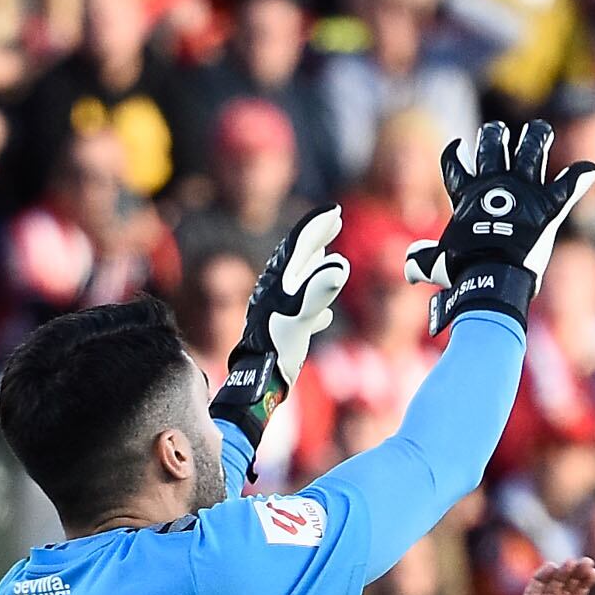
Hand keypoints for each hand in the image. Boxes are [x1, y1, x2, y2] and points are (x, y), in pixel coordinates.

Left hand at [210, 204, 350, 444]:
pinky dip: (313, 305)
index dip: (317, 227)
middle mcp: (274, 292)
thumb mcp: (299, 319)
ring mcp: (274, 311)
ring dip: (311, 267)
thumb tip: (338, 265)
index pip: (300, 246)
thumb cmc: (276, 349)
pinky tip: (324, 317)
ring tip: (324, 256)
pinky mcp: (277, 331)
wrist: (256, 383)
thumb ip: (317, 291)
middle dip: (315, 239)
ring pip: (294, 282)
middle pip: (296, 259)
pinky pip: (298, 311)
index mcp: (280, 283)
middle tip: (332, 222)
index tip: (334, 212)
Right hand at [411, 118, 594, 333]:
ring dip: (536, 138)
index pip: (455, 166)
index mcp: (468, 196)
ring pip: (531, 152)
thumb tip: (408, 269)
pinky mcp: (549, 206)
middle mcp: (495, 185)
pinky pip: (568, 185)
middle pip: (493, 147)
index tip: (457, 146)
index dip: (454, 155)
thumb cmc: (463, 267)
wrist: (492, 271)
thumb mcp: (437, 263)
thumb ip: (422, 261)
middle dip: (493, 136)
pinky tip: (591, 167)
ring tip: (540, 130)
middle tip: (496, 131)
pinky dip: (580, 177)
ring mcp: (524, 192)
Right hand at [501, 557, 594, 594]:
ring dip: (559, 574)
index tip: (593, 570)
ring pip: (550, 588)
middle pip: (565, 589)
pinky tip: (549, 567)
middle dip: (574, 575)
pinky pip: (532, 594)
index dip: (585, 583)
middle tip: (584, 561)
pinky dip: (539, 579)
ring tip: (569, 562)